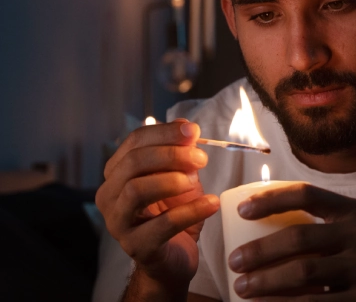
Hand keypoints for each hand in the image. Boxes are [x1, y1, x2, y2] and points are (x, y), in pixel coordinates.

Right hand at [95, 119, 219, 288]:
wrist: (174, 258)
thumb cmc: (174, 214)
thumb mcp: (181, 178)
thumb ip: (182, 155)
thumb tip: (188, 130)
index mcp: (118, 174)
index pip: (134, 142)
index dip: (164, 133)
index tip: (192, 131)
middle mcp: (110, 196)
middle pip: (133, 162)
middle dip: (171, 154)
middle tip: (200, 158)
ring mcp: (119, 223)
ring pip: (137, 190)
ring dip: (172, 180)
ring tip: (195, 182)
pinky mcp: (137, 246)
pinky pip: (163, 224)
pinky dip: (191, 210)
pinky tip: (211, 203)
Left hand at [228, 183, 355, 300]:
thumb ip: (325, 221)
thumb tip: (264, 218)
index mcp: (355, 212)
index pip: (307, 195)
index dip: (271, 199)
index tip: (242, 210)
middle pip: (299, 239)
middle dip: (259, 251)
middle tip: (234, 262)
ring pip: (303, 276)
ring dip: (266, 283)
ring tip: (242, 288)